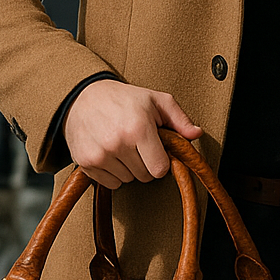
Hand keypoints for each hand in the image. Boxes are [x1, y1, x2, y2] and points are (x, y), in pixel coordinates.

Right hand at [63, 81, 201, 189]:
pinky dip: (112, 173)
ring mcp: (99, 154)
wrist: (83, 97)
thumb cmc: (124, 98)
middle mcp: (117, 143)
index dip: (161, 161)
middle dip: (145, 163)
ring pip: (127, 180)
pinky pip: (110, 183)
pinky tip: (109, 153)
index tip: (155, 150)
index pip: (160, 169)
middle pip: (144, 177)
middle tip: (137, 144)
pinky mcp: (86, 162)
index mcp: (138, 128)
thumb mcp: (156, 100)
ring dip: (128, 168)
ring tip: (121, 145)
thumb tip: (197, 134)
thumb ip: (180, 118)